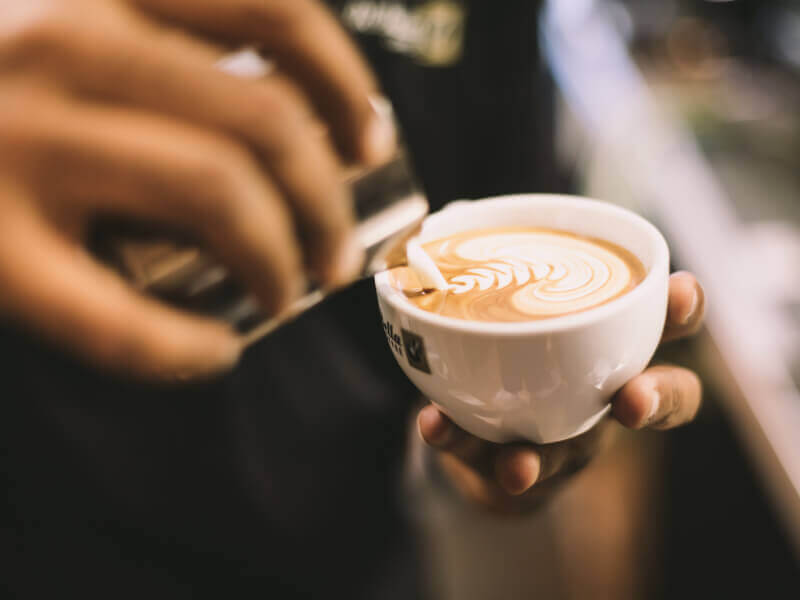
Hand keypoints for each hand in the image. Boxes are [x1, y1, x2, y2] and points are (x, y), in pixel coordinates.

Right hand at [0, 0, 394, 378]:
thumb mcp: (67, 20)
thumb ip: (153, 37)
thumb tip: (286, 107)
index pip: (273, 6)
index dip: (344, 82)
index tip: (369, 140)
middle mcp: (57, 38)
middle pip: (264, 120)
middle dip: (328, 199)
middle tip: (338, 249)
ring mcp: (13, 140)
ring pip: (217, 194)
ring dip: (282, 258)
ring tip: (291, 291)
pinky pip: (115, 318)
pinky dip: (183, 348)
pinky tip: (214, 356)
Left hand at [417, 271, 704, 512]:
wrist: (483, 432)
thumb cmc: (515, 350)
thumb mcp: (514, 303)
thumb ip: (493, 264)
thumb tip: (452, 210)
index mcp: (614, 345)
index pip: (666, 324)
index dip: (684, 309)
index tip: (679, 288)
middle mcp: (603, 396)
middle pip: (659, 401)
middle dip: (655, 399)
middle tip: (632, 401)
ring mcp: (563, 442)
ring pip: (568, 456)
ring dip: (540, 459)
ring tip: (517, 464)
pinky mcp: (510, 467)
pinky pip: (484, 460)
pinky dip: (457, 440)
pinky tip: (435, 425)